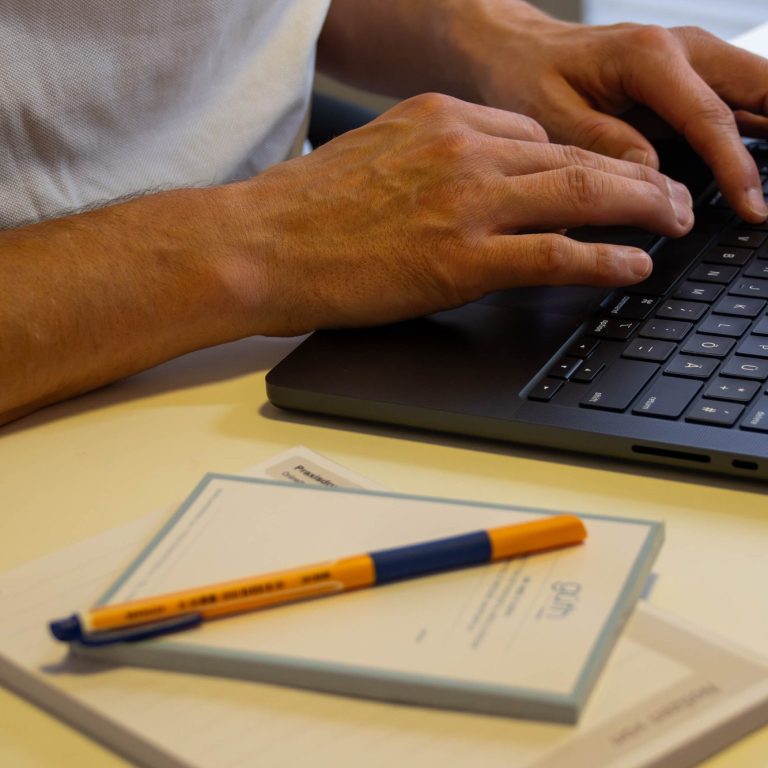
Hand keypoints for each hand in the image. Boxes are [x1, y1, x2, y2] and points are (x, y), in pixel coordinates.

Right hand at [235, 94, 692, 334]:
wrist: (260, 244)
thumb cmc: (304, 210)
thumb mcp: (374, 158)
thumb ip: (432, 162)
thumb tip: (471, 189)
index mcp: (440, 119)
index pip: (533, 133)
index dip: (576, 160)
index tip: (602, 179)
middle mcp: (462, 148)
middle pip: (573, 152)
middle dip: (634, 173)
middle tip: (672, 192)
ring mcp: (466, 201)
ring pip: (580, 191)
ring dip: (639, 207)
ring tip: (674, 220)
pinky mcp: (462, 257)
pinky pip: (555, 251)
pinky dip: (604, 257)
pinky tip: (634, 263)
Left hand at [457, 4, 767, 221]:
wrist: (518, 52)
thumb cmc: (528, 77)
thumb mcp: (554, 116)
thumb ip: (605, 145)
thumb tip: (652, 180)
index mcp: (649, 57)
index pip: (710, 117)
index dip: (737, 168)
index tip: (754, 208)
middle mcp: (681, 49)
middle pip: (762, 84)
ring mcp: (690, 61)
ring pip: (757, 89)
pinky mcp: (686, 79)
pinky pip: (737, 102)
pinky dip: (758, 129)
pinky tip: (764, 162)